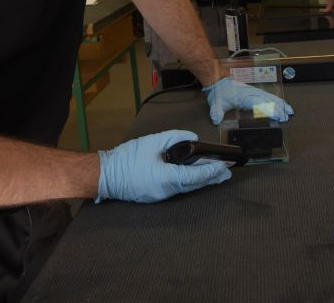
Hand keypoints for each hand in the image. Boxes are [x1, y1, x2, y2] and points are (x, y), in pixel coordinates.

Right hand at [96, 130, 230, 202]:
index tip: (224, 166)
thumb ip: (175, 137)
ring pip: (187, 188)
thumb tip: (193, 139)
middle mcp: (167, 191)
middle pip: (195, 185)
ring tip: (215, 175)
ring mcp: (161, 196)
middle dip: (212, 178)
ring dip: (202, 181)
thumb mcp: (153, 141)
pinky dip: (190, 182)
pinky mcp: (156, 195)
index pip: (196, 175)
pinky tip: (194, 177)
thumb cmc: (128, 157)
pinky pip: (178, 188)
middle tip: (227, 174)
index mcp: (167, 178)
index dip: (211, 170)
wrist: (106, 174)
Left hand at [203, 77, 293, 124]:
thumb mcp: (216, 104)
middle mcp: (251, 93)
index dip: (269, 109)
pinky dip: (279, 101)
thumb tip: (216, 120)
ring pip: (271, 98)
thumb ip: (216, 112)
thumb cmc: (220, 92)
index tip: (277, 116)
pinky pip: (270, 96)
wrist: (219, 81)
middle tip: (285, 118)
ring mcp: (255, 92)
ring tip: (289, 112)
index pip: (259, 103)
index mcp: (243, 96)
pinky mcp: (256, 92)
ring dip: (281, 105)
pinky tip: (284, 105)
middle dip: (278, 109)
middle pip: (268, 101)